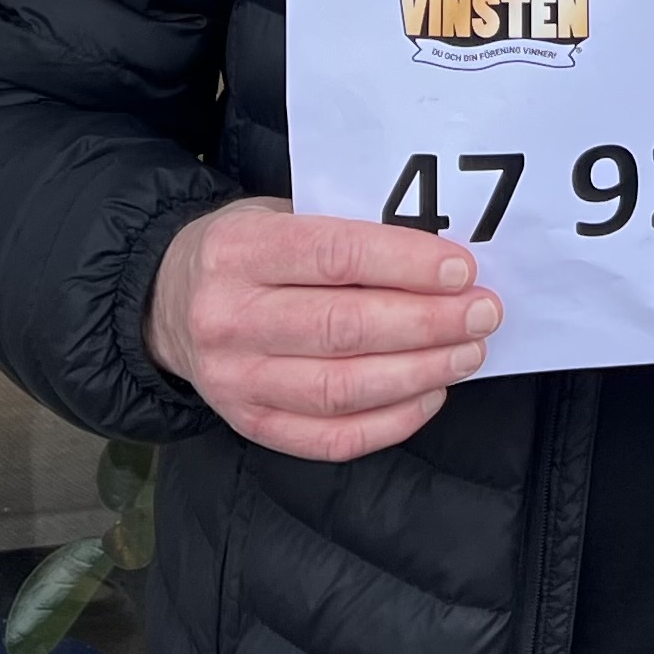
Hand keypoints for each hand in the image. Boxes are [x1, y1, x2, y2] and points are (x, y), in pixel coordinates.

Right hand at [145, 197, 502, 458]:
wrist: (170, 305)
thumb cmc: (250, 252)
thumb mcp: (281, 215)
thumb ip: (347, 231)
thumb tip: (442, 259)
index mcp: (238, 252)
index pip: (334, 255)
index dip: (406, 264)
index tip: (463, 270)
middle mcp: (228, 319)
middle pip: (344, 327)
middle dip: (428, 322)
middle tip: (482, 313)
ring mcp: (234, 381)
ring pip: (341, 388)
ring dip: (419, 373)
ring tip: (468, 353)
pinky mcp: (249, 426)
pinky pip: (331, 438)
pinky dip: (391, 421)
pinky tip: (431, 394)